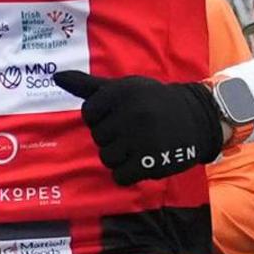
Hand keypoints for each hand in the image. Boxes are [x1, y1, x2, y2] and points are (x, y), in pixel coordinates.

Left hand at [54, 69, 226, 184]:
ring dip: (120, 157)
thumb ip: (89, 86)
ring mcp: (141, 137)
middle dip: (113, 137)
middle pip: (98, 137)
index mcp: (121, 92)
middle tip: (135, 130)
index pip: (89, 113)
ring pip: (107, 158)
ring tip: (139, 145)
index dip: (102, 117)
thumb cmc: (152, 102)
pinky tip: (142, 160)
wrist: (197, 118)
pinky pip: (121, 176)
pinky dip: (128, 173)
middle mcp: (131, 112)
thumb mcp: (124, 88)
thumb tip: (56, 77)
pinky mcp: (151, 160)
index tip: (121, 114)